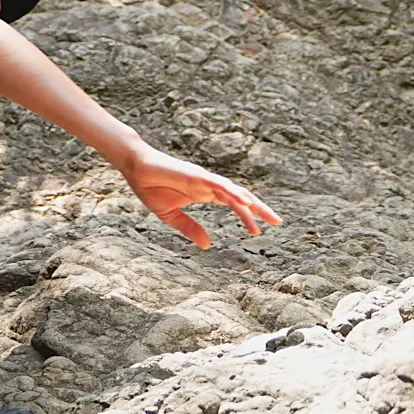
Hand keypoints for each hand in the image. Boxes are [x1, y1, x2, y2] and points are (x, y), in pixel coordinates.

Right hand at [119, 143, 279, 247]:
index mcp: (204, 193)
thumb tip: (207, 246)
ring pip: (233, 191)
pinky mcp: (196, 175)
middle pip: (240, 196)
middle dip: (259, 208)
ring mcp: (204, 179)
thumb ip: (190, 228)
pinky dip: (232, 192)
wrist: (135, 168)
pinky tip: (244, 201)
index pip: (234, 203)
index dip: (249, 214)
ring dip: (250, 204)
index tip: (262, 228)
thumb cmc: (150, 187)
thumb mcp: (170, 215)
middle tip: (278, 222)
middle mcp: (209, 185)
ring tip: (265, 218)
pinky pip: (219, 184)